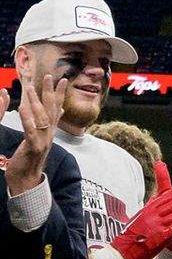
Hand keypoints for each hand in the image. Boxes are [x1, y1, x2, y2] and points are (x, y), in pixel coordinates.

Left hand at [3, 74, 66, 195]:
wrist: (28, 182)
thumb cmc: (31, 160)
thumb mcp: (41, 139)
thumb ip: (50, 124)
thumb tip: (59, 111)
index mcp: (50, 131)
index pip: (57, 109)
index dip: (60, 94)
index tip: (62, 79)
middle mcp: (49, 134)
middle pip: (51, 110)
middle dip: (50, 92)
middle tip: (49, 76)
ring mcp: (43, 141)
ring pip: (42, 118)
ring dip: (36, 102)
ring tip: (30, 88)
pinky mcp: (33, 148)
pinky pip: (31, 131)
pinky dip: (27, 119)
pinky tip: (22, 108)